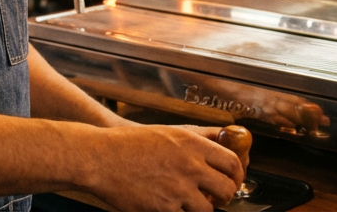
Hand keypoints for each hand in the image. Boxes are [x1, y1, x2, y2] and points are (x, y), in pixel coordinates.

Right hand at [85, 124, 243, 211]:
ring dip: (200, 208)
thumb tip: (221, 144)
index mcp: (192, 144)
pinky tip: (168, 205)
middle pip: (226, 189)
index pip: (232, 163)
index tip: (232, 180)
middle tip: (216, 197)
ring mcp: (178, 189)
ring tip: (187, 202)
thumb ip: (196, 140)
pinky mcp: (164, 209)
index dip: (237, 175)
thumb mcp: (167, 133)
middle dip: (224, 197)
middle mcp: (189, 166)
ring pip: (207, 209)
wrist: (99, 158)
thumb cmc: (128, 144)